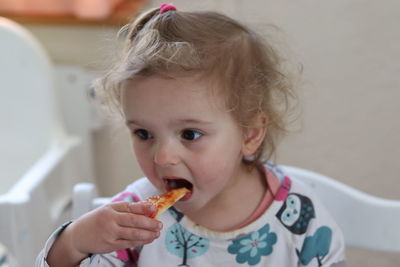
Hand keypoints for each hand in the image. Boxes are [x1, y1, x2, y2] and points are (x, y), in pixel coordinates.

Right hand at [47, 202, 161, 266]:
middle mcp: (110, 221)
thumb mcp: (108, 209)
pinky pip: (129, 243)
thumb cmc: (97, 220)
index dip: (144, 207)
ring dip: (147, 234)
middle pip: (134, 221)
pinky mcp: (110, 245)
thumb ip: (126, 209)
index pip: (130, 207)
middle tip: (159, 224)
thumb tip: (146, 208)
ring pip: (133, 234)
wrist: (78, 235)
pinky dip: (141, 241)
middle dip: (149, 223)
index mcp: (110, 209)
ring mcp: (110, 234)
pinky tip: (148, 239)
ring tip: (157, 233)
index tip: (155, 208)